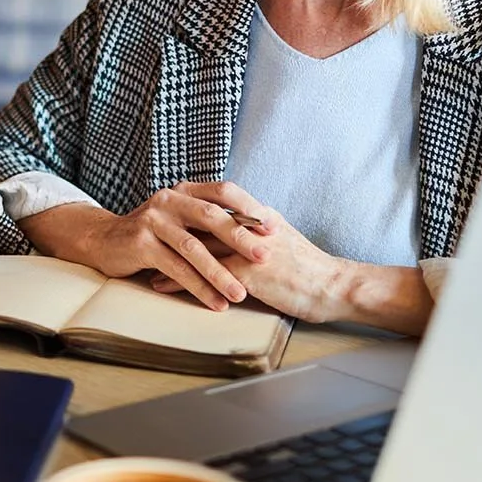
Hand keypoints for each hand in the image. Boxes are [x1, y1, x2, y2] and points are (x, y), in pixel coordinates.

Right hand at [41, 181, 271, 311]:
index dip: (249, 208)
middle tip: (265, 257)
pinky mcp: (141, 244)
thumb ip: (208, 220)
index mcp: (185, 190)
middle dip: (242, 238)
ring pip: (194, 247)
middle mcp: (169, 200)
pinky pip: (176, 268)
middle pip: (212, 216)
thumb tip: (256, 233)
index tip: (274, 227)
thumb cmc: (152, 233)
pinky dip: (198, 287)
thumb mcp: (180, 219)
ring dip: (220, 272)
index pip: (223, 191)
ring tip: (240, 293)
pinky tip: (215, 302)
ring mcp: (153, 220)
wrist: (104, 240)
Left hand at [150, 195, 345, 322]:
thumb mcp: (285, 239)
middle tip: (147, 228)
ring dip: (170, 253)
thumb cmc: (312, 269)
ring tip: (146, 261)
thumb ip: (261, 232)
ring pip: (199, 242)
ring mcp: (250, 247)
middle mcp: (252, 226)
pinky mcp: (250, 271)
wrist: (335, 286)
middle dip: (173, 224)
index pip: (222, 195)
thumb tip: (240, 231)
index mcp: (262, 215)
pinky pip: (208, 271)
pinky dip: (182, 277)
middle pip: (202, 216)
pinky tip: (163, 283)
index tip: (170, 202)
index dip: (193, 197)